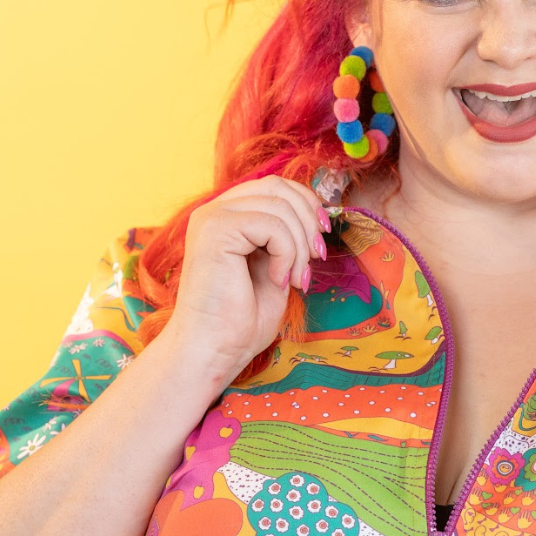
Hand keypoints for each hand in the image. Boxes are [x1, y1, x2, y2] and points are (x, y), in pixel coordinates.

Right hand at [160, 175, 331, 383]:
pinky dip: (287, 254)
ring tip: (296, 280)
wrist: (215, 350)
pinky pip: (273, 226)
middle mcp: (215, 210)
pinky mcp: (215, 229)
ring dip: (300, 246)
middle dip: (309, 221)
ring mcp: (212, 217)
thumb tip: (317, 216)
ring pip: (280, 206)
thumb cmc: (242, 319)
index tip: (322, 234)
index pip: (275, 185)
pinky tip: (278, 281)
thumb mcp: (275, 266)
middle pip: (279, 187)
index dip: (307, 203)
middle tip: (316, 258)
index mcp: (228, 216)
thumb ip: (285, 237)